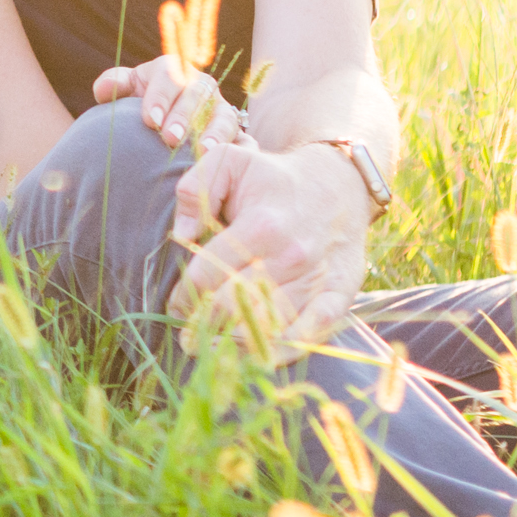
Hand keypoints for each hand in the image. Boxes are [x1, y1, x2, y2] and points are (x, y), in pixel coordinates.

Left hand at [92, 53, 230, 150]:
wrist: (162, 122)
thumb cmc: (140, 102)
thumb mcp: (126, 88)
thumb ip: (114, 84)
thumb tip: (106, 90)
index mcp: (171, 70)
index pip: (168, 76)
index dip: (160, 97)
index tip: (150, 120)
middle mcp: (199, 85)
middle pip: (196, 95)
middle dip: (183, 116)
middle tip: (171, 138)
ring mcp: (219, 106)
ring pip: (222, 114)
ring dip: (214, 132)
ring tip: (203, 150)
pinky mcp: (231, 129)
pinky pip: (238, 137)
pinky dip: (231, 147)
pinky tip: (220, 160)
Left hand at [167, 136, 370, 358]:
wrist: (337, 184)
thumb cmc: (272, 178)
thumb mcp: (229, 160)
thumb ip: (196, 189)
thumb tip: (181, 236)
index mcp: (261, 226)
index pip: (207, 276)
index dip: (183, 298)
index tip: (176, 307)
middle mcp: (291, 256)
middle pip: (233, 307)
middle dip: (203, 325)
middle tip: (187, 335)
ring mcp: (317, 279)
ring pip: (267, 327)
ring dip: (235, 343)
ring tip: (213, 348)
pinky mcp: (340, 295)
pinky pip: (309, 335)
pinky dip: (281, 351)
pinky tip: (257, 356)